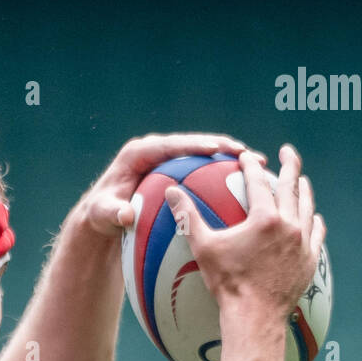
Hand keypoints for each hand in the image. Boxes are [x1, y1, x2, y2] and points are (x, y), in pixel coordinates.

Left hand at [81, 132, 266, 236]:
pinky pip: (206, 173)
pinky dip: (225, 178)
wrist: (104, 216)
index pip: (173, 144)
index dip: (196, 144)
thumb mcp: (103, 216)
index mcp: (141, 152)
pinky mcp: (179, 173)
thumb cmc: (102, 215)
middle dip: (225, 147)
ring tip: (259, 166)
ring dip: (232, 160)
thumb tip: (126, 215)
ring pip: (207, 157)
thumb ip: (112, 214)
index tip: (217, 148)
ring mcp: (171, 161)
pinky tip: (248, 189)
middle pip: (197, 145)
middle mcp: (158, 151)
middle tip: (249, 155)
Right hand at [165, 144, 325, 320]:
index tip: (247, 157)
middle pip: (291, 186)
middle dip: (289, 165)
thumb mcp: (204, 248)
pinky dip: (315, 222)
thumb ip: (188, 217)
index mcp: (264, 218)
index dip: (251, 166)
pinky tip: (314, 217)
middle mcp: (289, 225)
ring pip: (307, 207)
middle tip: (287, 151)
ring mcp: (303, 243)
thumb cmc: (228, 284)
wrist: (255, 318)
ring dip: (304, 190)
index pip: (258, 182)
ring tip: (302, 181)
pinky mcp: (310, 261)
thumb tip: (171, 191)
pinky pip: (317, 234)